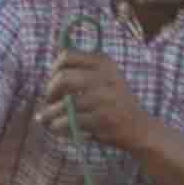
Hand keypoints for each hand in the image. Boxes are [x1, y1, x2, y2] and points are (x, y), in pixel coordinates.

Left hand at [47, 52, 166, 160]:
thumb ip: (82, 71)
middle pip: (63, 78)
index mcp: (103, 62)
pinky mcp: (103, 117)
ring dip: (50, 112)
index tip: (53, 83)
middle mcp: (105, 76)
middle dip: (49, 92)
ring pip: (65, 102)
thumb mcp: (105, 78)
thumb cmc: (114, 102)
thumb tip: (51, 72)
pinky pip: (71, 120)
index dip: (53, 70)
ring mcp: (105, 97)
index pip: (66, 56)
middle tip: (48, 102)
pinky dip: (58, 125)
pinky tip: (56, 128)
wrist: (138, 127)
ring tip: (45, 119)